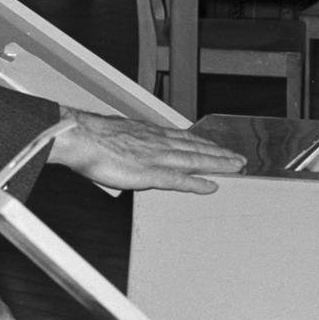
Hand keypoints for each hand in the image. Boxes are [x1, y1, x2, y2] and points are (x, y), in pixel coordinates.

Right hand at [48, 112, 243, 195]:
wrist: (79, 137)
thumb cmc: (90, 137)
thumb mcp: (117, 134)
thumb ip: (131, 142)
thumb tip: (131, 146)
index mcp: (150, 133)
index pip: (184, 137)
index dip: (203, 142)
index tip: (217, 145)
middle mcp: (158, 142)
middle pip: (196, 148)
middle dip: (219, 153)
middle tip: (238, 158)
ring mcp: (156, 157)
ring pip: (195, 160)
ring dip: (218, 164)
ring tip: (236, 168)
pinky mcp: (150, 173)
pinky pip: (180, 179)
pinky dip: (198, 183)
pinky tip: (212, 186)